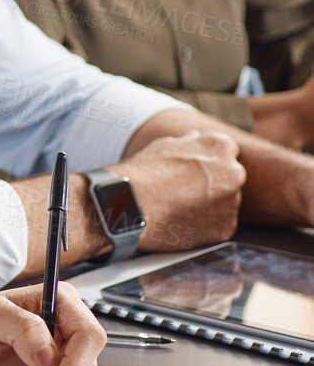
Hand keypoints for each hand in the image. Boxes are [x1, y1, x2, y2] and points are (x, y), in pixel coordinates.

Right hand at [119, 130, 243, 250]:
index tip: (191, 171)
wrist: (131, 204)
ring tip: (178, 207)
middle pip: (229, 178)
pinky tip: (181, 220)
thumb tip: (194, 137)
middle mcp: (234, 173)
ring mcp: (232, 202)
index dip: (206, 163)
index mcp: (220, 147)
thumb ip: (187, 141)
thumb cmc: (143, 173)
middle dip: (212, 184)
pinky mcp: (225, 228)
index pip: (225, 152)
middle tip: (183, 190)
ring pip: (225, 203)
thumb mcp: (163, 144)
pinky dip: (205, 226)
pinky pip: (220, 226)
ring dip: (210, 205)